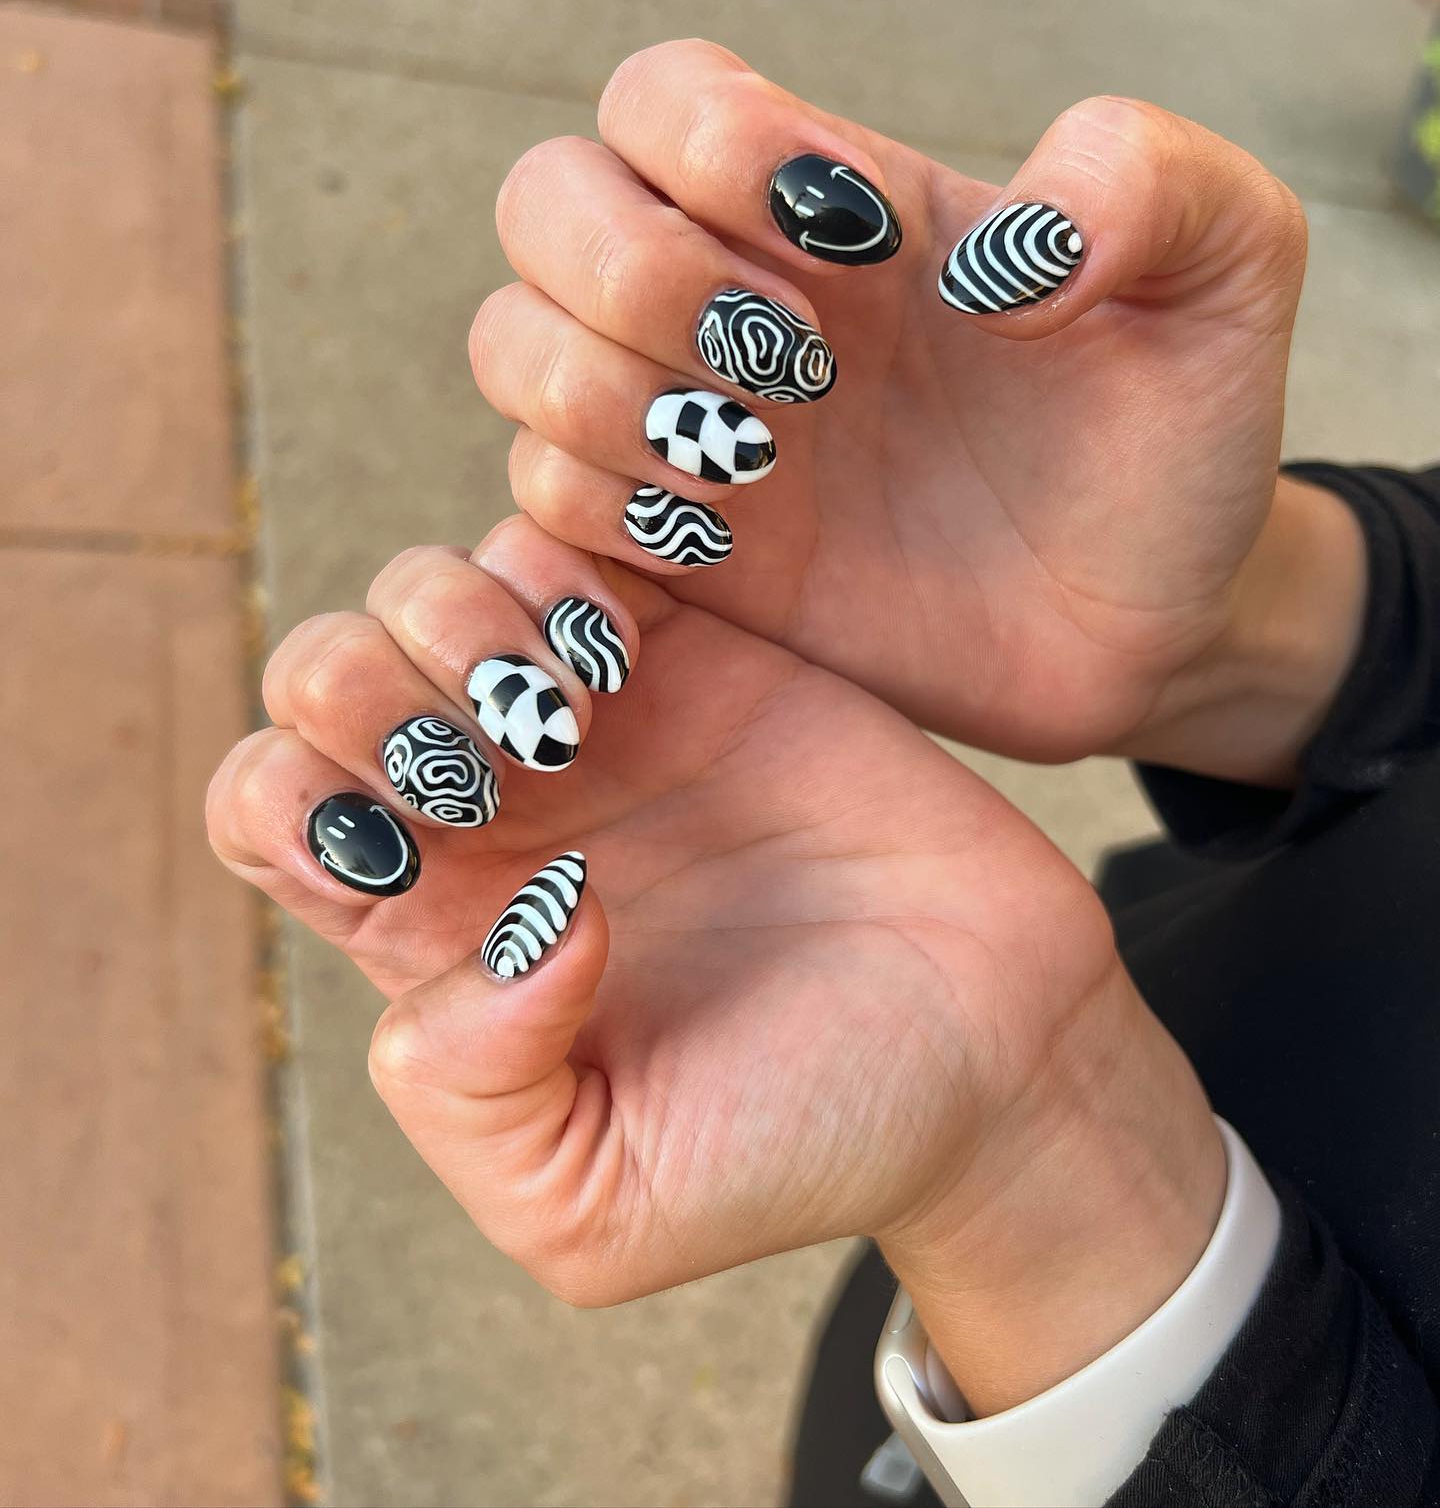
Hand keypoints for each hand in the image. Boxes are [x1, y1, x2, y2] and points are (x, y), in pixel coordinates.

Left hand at [207, 518, 1222, 1411]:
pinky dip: (569, 560)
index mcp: (437, 932)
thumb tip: (495, 930)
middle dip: (362, 683)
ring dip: (462, 617)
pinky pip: (577, 539)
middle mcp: (493, 812)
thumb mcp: (601, 1205)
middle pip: (327, 676)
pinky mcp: (698, 645)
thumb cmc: (801, 1139)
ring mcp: (595, 715)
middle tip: (495, 751)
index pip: (274, 808)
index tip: (411, 847)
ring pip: (432, 586)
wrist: (994, 1048)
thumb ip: (475, 1101)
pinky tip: (636, 645)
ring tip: (584, 706)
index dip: (292, 795)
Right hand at [475, 41, 1357, 779]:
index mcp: (838, 204)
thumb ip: (1157, 185)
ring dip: (604, 398)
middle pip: (544, 202)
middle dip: (628, 273)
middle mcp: (735, 295)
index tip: (851, 244)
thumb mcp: (1229, 273)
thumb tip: (1002, 247)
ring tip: (762, 469)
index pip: (663, 97)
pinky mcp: (677, 556)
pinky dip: (602, 518)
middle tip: (789, 366)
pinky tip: (731, 549)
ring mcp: (692, 425)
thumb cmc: (1179, 435)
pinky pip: (544, 507)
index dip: (707, 143)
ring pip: (515, 351)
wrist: (1152, 621)